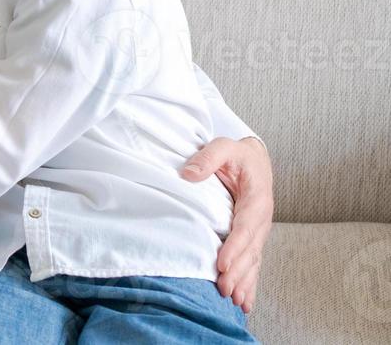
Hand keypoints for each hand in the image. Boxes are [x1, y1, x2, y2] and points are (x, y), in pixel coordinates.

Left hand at [182, 136, 273, 311]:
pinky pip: (253, 262)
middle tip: (224, 290)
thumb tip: (187, 174)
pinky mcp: (253, 237)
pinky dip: (250, 282)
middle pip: (250, 250)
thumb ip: (208, 157)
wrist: (255, 159)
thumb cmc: (237, 154)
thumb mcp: (223, 147)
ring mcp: (259, 230)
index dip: (235, 246)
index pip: (244, 226)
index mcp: (256, 199)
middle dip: (238, 272)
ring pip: (254, 260)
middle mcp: (261, 219)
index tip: (222, 263)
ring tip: (236, 302)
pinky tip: (245, 301)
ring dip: (245, 282)